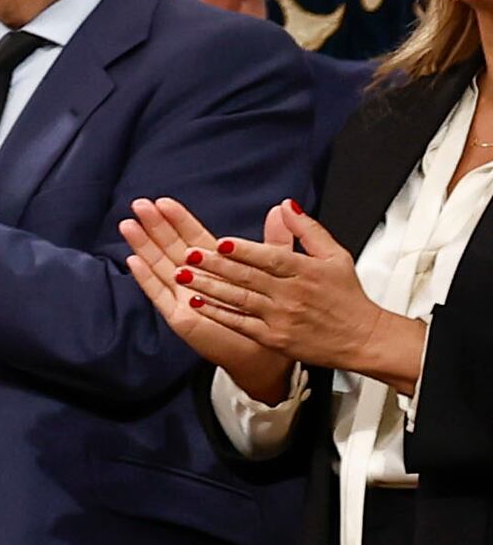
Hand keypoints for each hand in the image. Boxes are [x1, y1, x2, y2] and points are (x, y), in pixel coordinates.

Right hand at [118, 197, 295, 403]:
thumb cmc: (270, 315)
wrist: (268, 353)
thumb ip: (273, 241)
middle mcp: (195, 280)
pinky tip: (134, 262)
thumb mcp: (275, 269)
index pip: (191, 237)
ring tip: (128, 225)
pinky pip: (160, 295)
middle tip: (139, 204)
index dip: (177, 220)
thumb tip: (280, 209)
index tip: (163, 201)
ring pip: (159, 267)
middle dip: (154, 226)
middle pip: (170, 247)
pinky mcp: (181, 317)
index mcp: (216, 267)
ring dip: (143, 247)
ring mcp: (184, 298)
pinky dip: (146, 279)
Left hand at [177, 199, 428, 392]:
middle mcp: (293, 294)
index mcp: (307, 271)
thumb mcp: (336, 256)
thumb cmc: (347, 296)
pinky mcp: (274, 338)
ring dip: (208, 287)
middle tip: (188, 255)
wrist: (362, 339)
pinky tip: (196, 303)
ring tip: (182, 275)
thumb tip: (286, 206)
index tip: (220, 242)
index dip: (244, 250)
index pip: (271, 258)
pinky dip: (217, 313)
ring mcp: (281, 318)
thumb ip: (308, 230)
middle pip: (249, 277)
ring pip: (240, 299)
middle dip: (216, 266)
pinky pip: (240, 323)